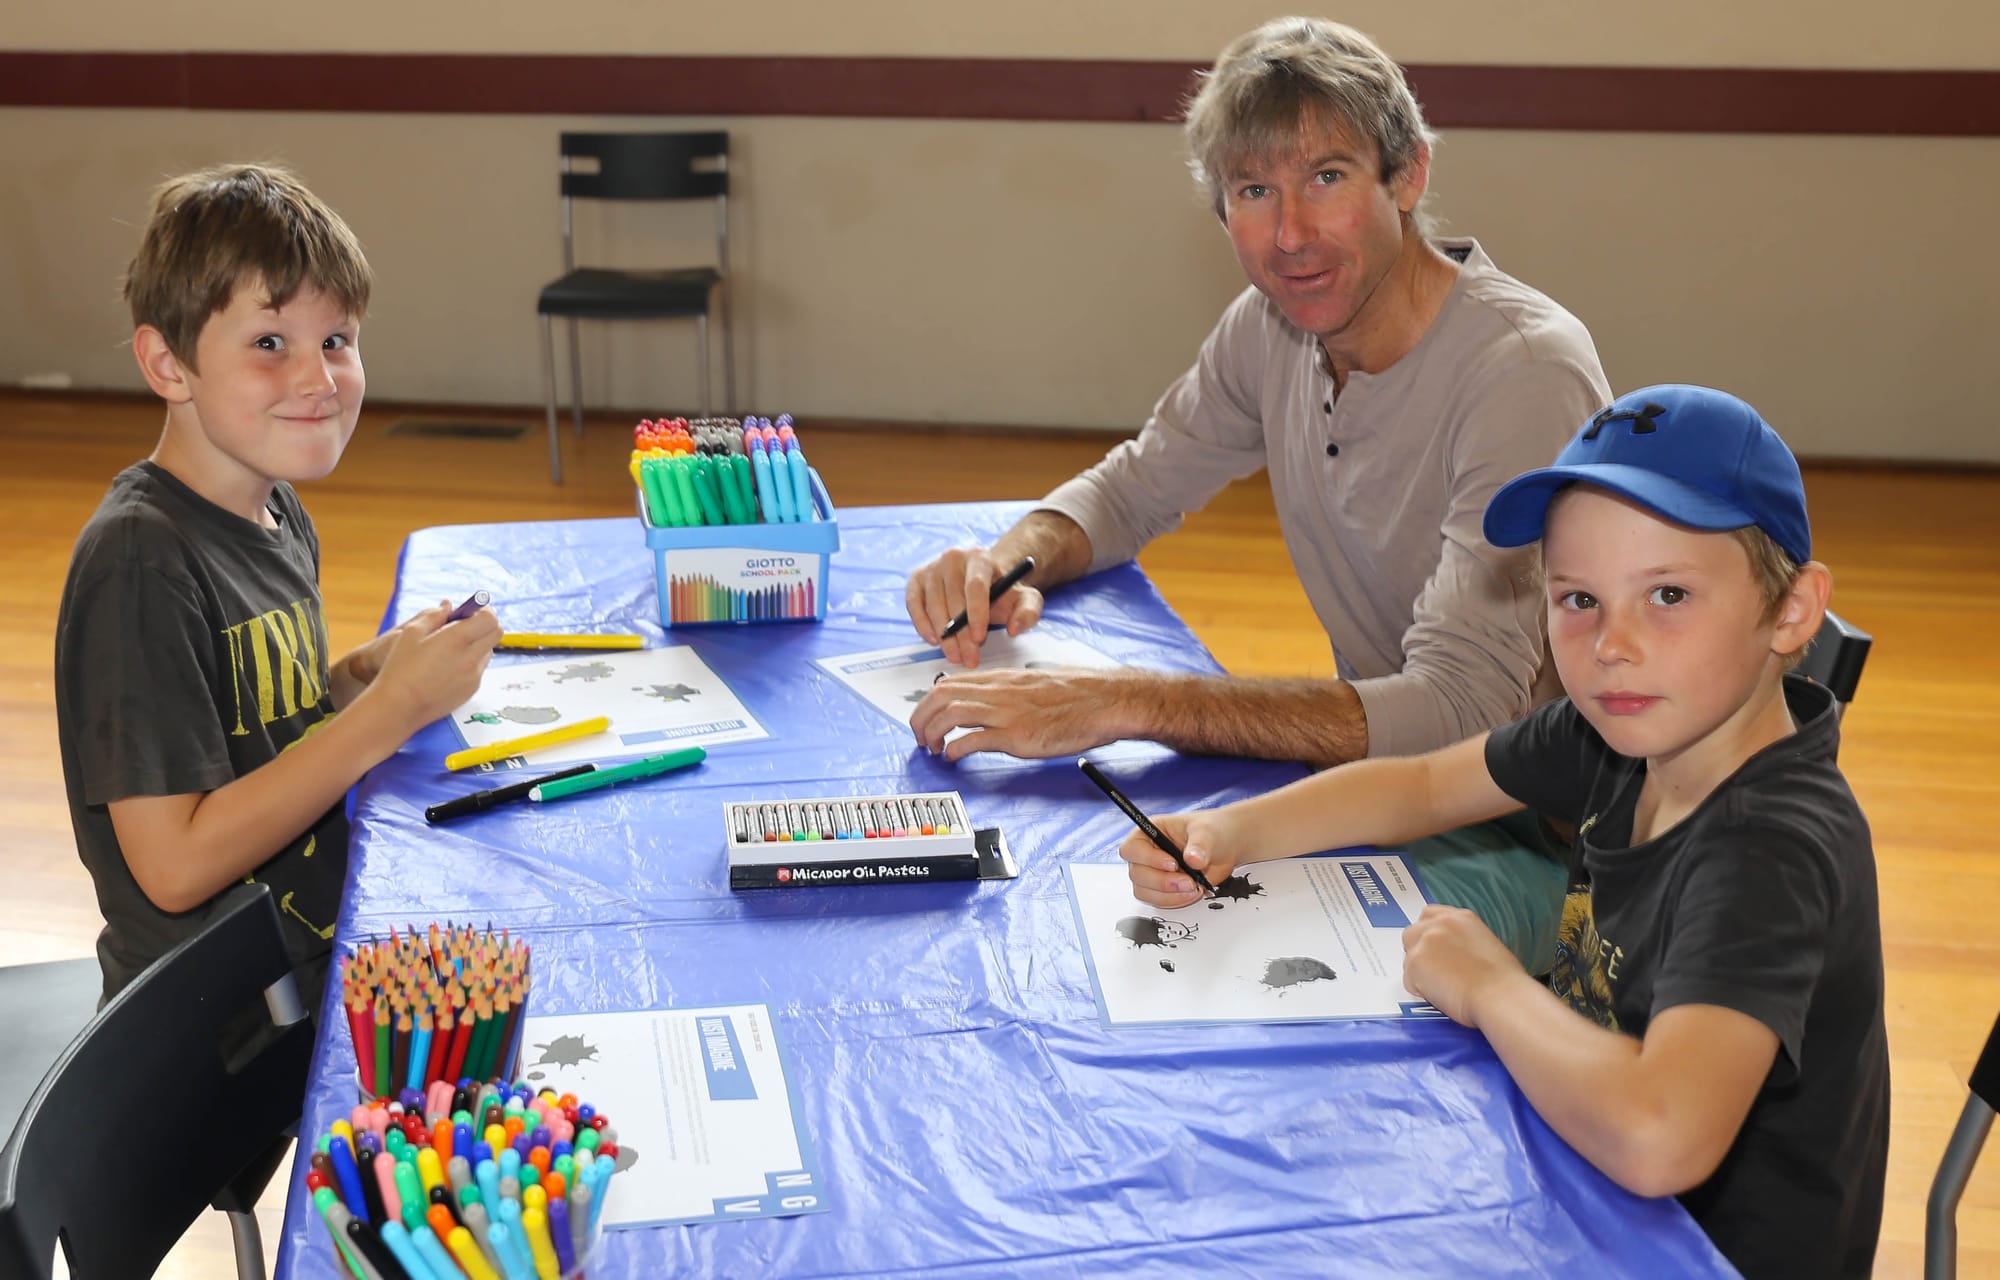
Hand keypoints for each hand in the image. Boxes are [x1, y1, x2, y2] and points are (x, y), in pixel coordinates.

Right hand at [360, 599, 501, 733]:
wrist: (400, 706)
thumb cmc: (400, 668)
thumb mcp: (410, 633)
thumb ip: (433, 616)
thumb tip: (447, 606)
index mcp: (457, 639)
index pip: (490, 619)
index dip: (484, 611)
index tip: (471, 610)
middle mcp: (471, 658)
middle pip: (495, 633)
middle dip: (484, 625)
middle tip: (464, 626)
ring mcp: (474, 676)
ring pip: (488, 651)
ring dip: (478, 644)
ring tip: (452, 648)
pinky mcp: (472, 690)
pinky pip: (479, 669)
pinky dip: (471, 662)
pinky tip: (448, 666)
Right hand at [905, 545, 1044, 668]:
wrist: (982, 581)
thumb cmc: (1001, 592)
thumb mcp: (1025, 599)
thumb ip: (1029, 612)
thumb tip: (1015, 628)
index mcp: (980, 557)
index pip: (975, 586)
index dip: (976, 614)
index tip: (979, 639)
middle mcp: (952, 557)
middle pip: (953, 599)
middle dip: (961, 633)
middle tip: (969, 658)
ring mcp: (931, 567)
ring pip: (933, 605)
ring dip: (944, 635)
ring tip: (956, 655)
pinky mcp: (916, 579)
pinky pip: (914, 605)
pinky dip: (922, 625)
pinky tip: (934, 641)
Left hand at [909, 666, 1138, 761]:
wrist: (1107, 701)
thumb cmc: (1078, 695)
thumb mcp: (1035, 684)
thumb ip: (1009, 691)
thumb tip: (990, 703)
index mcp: (1002, 678)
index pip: (950, 682)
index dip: (928, 702)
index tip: (926, 719)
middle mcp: (999, 692)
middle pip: (941, 696)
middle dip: (920, 717)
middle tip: (919, 737)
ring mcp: (1007, 712)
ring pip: (950, 714)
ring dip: (932, 733)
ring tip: (932, 748)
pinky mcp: (1018, 735)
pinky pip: (974, 739)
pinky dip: (954, 749)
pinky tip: (953, 757)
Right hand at [1118, 808, 1247, 907]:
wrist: (1225, 847)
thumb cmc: (1212, 831)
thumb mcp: (1207, 832)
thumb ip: (1199, 845)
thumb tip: (1193, 859)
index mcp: (1149, 832)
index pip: (1132, 848)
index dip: (1148, 859)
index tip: (1173, 864)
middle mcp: (1146, 853)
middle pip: (1137, 874)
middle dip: (1163, 882)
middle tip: (1189, 881)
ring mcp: (1153, 872)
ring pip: (1144, 891)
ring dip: (1168, 894)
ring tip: (1193, 887)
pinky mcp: (1162, 889)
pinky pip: (1157, 901)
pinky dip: (1175, 900)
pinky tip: (1192, 892)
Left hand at [1401, 904, 1523, 1026]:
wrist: (1500, 995)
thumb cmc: (1502, 982)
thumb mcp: (1485, 945)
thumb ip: (1461, 942)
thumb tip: (1451, 954)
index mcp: (1461, 917)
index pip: (1430, 915)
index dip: (1428, 934)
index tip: (1432, 949)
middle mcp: (1440, 924)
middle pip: (1412, 933)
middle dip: (1419, 952)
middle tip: (1435, 973)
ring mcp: (1425, 941)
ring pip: (1409, 958)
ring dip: (1420, 974)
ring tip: (1446, 988)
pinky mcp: (1415, 962)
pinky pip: (1409, 980)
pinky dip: (1421, 991)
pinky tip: (1442, 996)